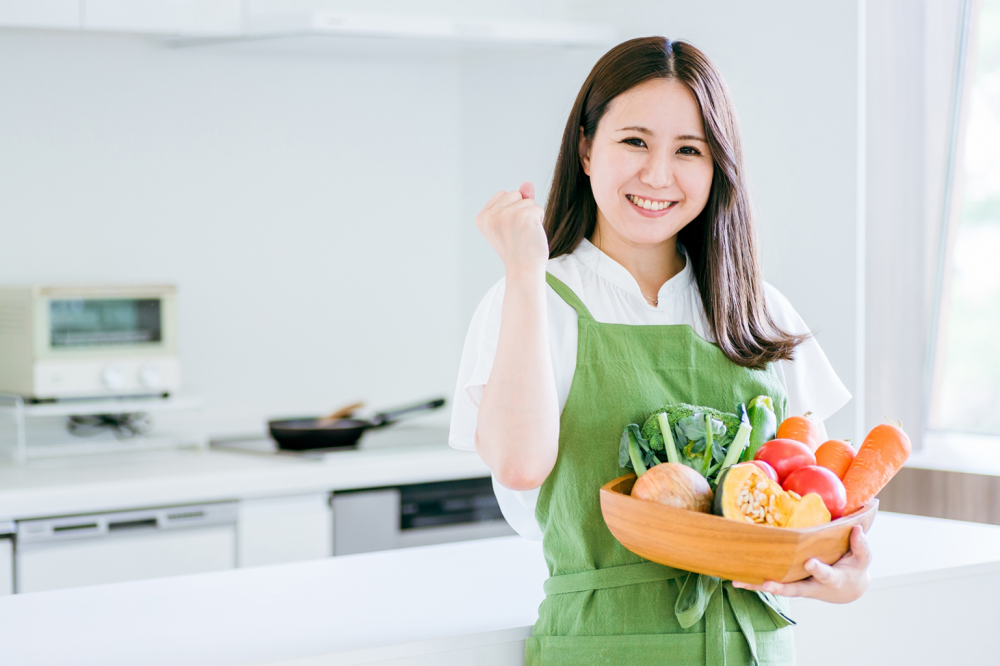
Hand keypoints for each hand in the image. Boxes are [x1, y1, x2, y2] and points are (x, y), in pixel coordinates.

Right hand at [475, 182, 548, 276]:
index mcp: (482, 217)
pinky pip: (538, 208)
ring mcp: (507, 215)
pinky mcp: (524, 217)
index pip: (503, 195)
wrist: (524, 269)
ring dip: (531, 216)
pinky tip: (532, 235)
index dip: (511, 210)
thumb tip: (528, 183)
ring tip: (525, 235)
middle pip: (515, 194)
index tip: (509, 230)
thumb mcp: (511, 223)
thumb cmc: (518, 248)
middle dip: (521, 209)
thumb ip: (517, 201)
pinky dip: (539, 221)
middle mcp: (491, 215)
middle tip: (518, 233)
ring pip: (528, 201)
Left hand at [732, 525, 870, 602]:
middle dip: (780, 587)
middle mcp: (812, 586)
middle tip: (766, 584)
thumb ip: (860, 546)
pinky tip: (735, 577)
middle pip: (794, 589)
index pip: (825, 574)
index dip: (818, 570)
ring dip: (758, 586)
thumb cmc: (855, 569)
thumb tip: (857, 530)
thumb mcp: (863, 558)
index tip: (810, 563)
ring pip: (777, 589)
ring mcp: (798, 586)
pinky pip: (770, 583)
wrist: (847, 589)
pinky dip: (754, 582)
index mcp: (832, 580)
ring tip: (738, 582)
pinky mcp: (788, 583)